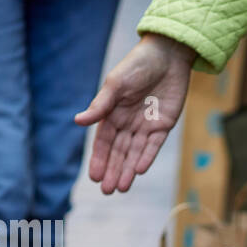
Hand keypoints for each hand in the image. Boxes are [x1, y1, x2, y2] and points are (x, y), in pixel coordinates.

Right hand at [77, 33, 195, 193]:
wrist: (167, 55)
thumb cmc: (137, 65)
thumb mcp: (115, 84)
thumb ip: (101, 105)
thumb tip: (78, 122)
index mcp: (112, 113)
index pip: (104, 142)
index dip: (100, 159)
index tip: (94, 177)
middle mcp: (128, 123)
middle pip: (119, 152)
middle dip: (113, 171)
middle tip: (107, 191)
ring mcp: (146, 125)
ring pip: (135, 153)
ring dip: (128, 170)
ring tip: (122, 188)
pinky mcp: (163, 125)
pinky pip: (153, 145)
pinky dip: (147, 157)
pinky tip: (139, 170)